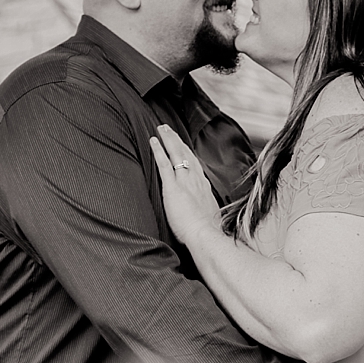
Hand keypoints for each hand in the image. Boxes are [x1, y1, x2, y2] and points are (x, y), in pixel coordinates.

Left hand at [150, 125, 221, 244]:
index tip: (182, 144)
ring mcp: (185, 182)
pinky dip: (159, 151)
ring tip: (161, 128)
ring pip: (176, 154)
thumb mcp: (210, 216)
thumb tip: (203, 213)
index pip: (194, 164)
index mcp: (204, 186)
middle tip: (169, 128)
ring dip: (168, 139)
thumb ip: (204, 209)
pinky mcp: (173, 187)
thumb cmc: (208, 231)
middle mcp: (196, 180)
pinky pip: (164, 164)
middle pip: (186, 154)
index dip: (187, 152)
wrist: (206, 234)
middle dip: (177, 140)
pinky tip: (153, 141)